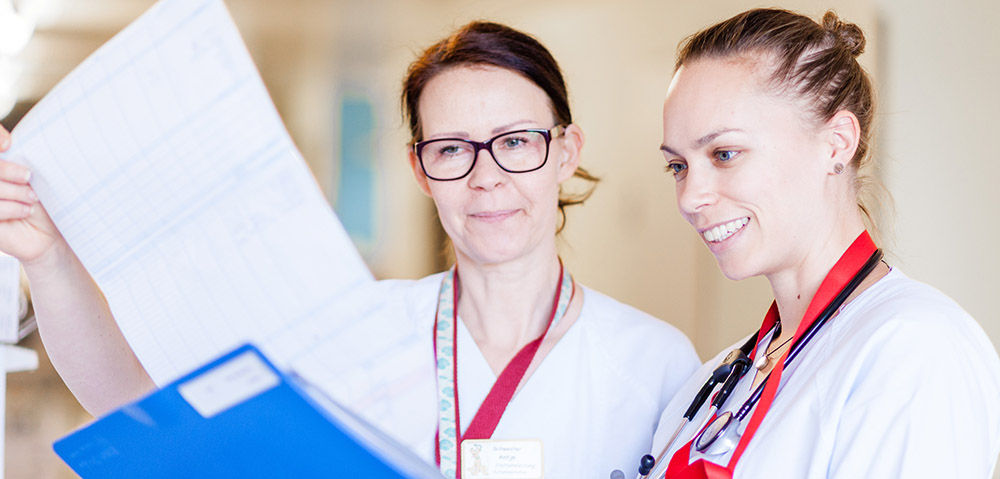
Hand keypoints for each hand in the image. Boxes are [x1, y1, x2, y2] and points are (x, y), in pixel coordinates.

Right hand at [0, 126, 63, 264]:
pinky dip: (12, 208)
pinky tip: (26, 211)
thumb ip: (27, 161)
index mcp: (2, 166)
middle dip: (7, 171)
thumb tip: (17, 142)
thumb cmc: (46, 202)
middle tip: (28, 178)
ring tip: (32, 199)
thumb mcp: (38, 179)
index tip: (8, 144)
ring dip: (14, 192)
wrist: (52, 234)